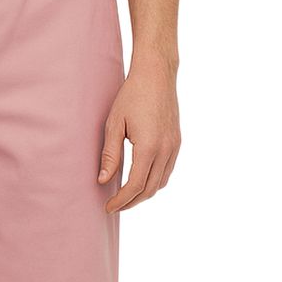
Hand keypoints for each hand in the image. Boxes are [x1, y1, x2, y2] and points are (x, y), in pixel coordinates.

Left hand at [98, 62, 180, 210]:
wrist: (157, 75)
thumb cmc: (132, 95)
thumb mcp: (114, 123)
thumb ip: (110, 154)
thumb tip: (103, 180)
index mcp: (149, 147)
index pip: (134, 186)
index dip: (121, 200)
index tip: (108, 207)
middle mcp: (166, 150)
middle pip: (149, 189)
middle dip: (131, 202)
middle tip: (114, 206)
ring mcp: (174, 147)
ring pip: (160, 183)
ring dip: (143, 193)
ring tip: (126, 196)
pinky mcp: (177, 142)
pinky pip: (168, 171)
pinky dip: (154, 181)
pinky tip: (141, 179)